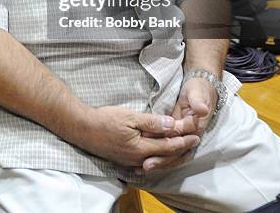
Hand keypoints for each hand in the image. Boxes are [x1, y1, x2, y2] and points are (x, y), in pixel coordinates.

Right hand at [80, 105, 200, 169]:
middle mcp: (138, 159)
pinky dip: (160, 159)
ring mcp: (131, 162)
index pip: (168, 146)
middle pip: (166, 158)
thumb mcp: (130, 116)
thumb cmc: (106, 119)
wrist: (83, 128)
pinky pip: (149, 163)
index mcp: (141, 148)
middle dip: (182, 150)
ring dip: (173, 157)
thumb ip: (152, 122)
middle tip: (195, 142)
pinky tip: (162, 156)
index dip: (183, 141)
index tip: (196, 135)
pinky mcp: (126, 161)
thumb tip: (171, 124)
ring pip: (158, 162)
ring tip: (184, 150)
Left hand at [136, 78, 216, 175]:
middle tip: (145, 165)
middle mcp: (190, 137)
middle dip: (161, 160)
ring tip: (141, 168)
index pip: (181, 141)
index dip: (169, 146)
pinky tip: (144, 162)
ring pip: (171, 154)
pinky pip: (167, 149)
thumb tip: (202, 109)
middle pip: (176, 153)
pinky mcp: (175, 136)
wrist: (201, 90)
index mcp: (196, 129)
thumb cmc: (197, 91)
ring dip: (158, 162)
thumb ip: (198, 103)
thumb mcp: (197, 95)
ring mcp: (183, 138)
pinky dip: (157, 156)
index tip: (155, 149)